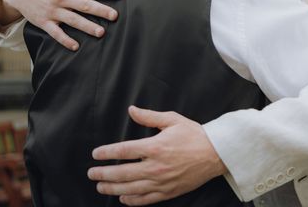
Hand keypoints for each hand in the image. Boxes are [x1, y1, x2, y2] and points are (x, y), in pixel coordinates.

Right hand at [0, 0, 121, 50]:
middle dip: (100, 10)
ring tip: (101, 32)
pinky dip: (65, 40)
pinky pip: (56, 33)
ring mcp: (52, 10)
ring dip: (87, 26)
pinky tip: (76, 47)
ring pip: (73, 20)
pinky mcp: (44, 22)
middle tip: (115, 16)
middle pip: (84, 4)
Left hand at [88, 106, 225, 205]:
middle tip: (91, 173)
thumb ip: (149, 116)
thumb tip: (131, 110)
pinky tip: (122, 197)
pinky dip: (130, 200)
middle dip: (103, 174)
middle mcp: (156, 166)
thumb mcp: (172, 120)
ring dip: (112, 188)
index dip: (106, 153)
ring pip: (130, 188)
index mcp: (155, 146)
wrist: (216, 154)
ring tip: (101, 186)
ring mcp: (161, 182)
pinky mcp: (167, 192)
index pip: (123, 151)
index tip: (96, 154)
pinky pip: (144, 199)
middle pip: (121, 173)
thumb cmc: (194, 135)